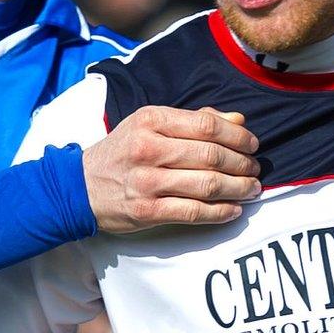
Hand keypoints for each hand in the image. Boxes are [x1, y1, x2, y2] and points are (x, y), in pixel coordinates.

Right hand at [84, 107, 259, 232]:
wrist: (79, 187)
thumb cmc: (121, 153)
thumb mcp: (148, 124)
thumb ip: (193, 120)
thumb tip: (238, 121)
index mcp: (150, 120)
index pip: (207, 124)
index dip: (237, 136)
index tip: (252, 145)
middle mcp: (149, 149)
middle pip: (211, 155)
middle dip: (242, 164)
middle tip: (254, 169)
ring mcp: (147, 182)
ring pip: (207, 184)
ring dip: (238, 188)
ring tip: (251, 189)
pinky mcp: (147, 210)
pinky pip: (194, 212)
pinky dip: (220, 212)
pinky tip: (234, 209)